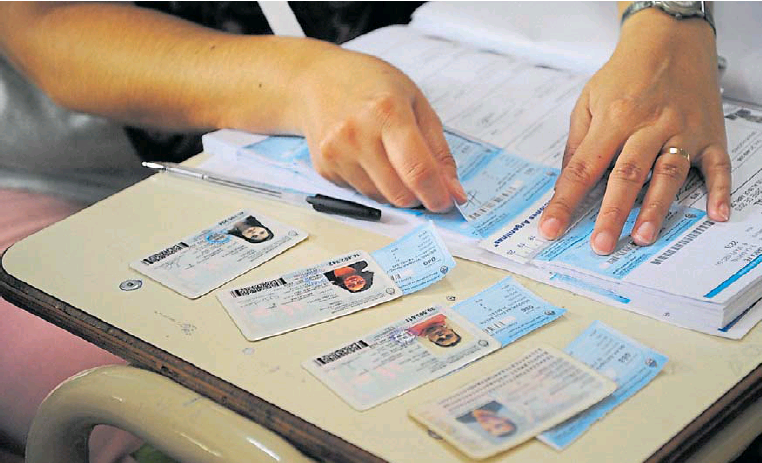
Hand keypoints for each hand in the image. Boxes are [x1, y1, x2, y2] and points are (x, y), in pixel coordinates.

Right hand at [294, 42, 465, 211]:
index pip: (418, 170)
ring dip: (394, 189)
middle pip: (400, 192)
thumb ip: (438, 149)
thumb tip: (454, 192)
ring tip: (388, 156)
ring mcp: (337, 153)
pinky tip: (365, 155)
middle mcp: (357, 134)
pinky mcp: (324, 168)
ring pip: (380, 198)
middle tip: (422, 179)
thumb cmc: (370, 84)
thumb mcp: (415, 102)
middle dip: (418, 195)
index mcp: (387, 112)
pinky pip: (360, 192)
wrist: (315, 80)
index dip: (437, 194)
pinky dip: (372, 182)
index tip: (447, 203)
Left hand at [538, 9, 730, 254]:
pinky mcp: (710, 134)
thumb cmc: (625, 74)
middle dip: (612, 213)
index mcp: (615, 118)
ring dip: (656, 208)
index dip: (565, 200)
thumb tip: (566, 181)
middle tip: (600, 245)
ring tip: (641, 238)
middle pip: (628, 175)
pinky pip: (717, 166)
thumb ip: (578, 142)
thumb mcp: (589, 100)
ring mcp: (683, 131)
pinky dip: (719, 191)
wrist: (671, 40)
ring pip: (669, 175)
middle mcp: (649, 125)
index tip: (549, 228)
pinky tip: (715, 216)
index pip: (584, 167)